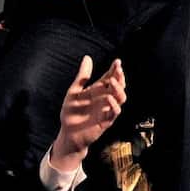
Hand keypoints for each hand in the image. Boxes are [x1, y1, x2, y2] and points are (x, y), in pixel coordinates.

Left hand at [50, 56, 126, 170]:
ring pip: (121, 98)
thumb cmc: (71, 113)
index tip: (117, 61)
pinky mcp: (106, 121)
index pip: (110, 77)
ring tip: (113, 81)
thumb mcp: (74, 91)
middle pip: (118, 86)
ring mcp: (107, 109)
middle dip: (120, 77)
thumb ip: (82, 76)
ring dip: (119, 89)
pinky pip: (114, 112)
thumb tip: (88, 57)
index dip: (115, 70)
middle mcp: (105, 98)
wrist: (68, 133)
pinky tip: (109, 98)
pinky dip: (114, 105)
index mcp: (98, 90)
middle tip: (118, 69)